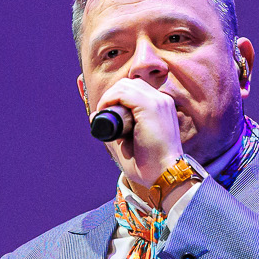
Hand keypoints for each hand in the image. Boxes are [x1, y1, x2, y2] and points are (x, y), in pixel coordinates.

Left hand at [90, 77, 189, 203]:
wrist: (164, 174)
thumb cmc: (147, 164)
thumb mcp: (128, 142)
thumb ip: (115, 128)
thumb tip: (95, 115)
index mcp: (160, 107)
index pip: (136, 89)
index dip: (117, 97)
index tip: (106, 112)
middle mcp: (162, 101)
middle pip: (130, 84)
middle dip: (112, 94)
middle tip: (103, 112)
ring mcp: (158, 102)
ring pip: (126, 85)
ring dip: (109, 96)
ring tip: (103, 112)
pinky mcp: (151, 107)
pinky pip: (125, 92)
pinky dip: (110, 98)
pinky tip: (105, 109)